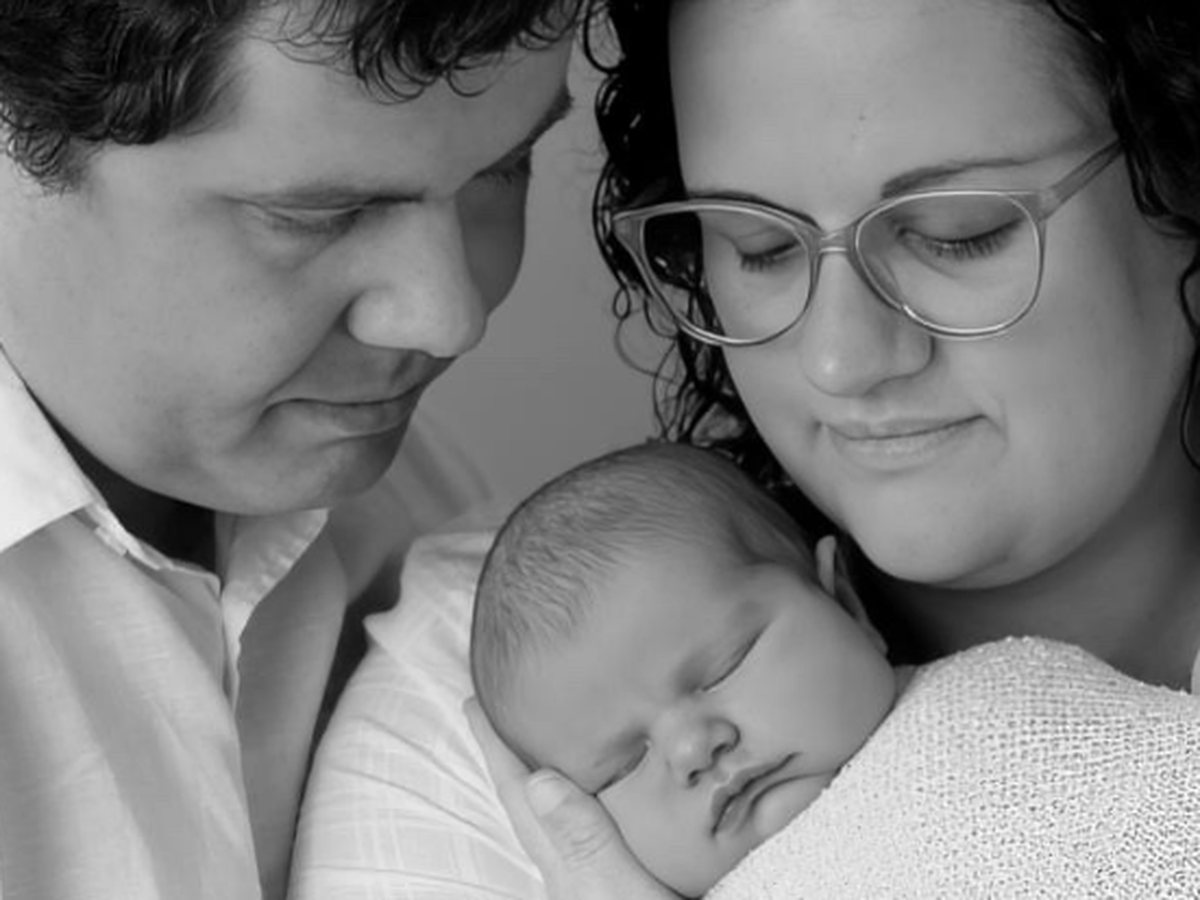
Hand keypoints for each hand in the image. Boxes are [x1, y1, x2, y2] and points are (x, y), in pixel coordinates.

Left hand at [464, 697, 682, 899]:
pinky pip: (585, 839)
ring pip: (557, 824)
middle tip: (497, 709)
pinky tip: (597, 805)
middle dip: (512, 757)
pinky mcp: (613, 893)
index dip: (496, 748)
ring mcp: (590, 888)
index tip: (474, 701)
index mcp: (569, 868)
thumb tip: (540, 779)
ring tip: (539, 744)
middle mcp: (572, 877)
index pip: (522, 796)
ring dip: (545, 780)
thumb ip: (588, 844)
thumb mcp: (626, 894)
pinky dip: (582, 809)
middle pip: (531, 806)